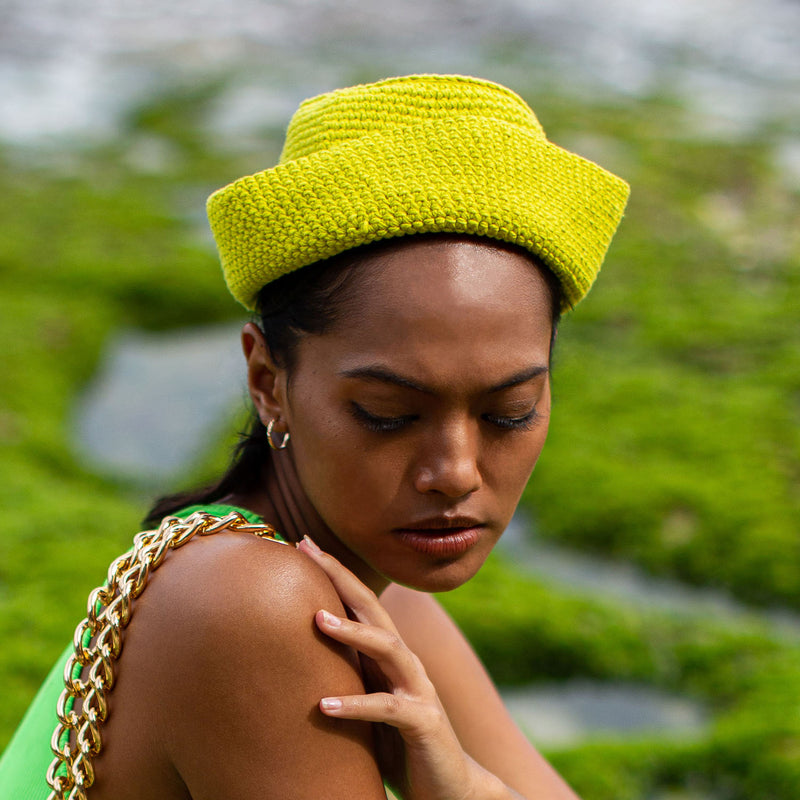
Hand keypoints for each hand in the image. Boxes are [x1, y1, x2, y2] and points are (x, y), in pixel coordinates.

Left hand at [297, 536, 514, 799]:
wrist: (450, 786)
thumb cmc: (400, 744)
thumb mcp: (368, 700)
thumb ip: (346, 675)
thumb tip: (296, 658)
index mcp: (389, 654)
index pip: (360, 602)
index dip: (334, 571)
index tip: (303, 543)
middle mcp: (405, 662)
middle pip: (373, 608)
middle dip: (340, 577)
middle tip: (308, 551)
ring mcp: (417, 688)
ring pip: (387, 647)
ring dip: (353, 631)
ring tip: (317, 620)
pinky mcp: (423, 722)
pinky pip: (388, 708)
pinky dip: (357, 704)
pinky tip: (325, 705)